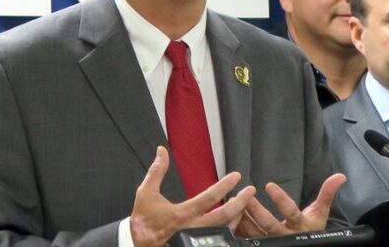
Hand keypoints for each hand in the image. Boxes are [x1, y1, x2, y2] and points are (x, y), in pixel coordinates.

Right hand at [130, 146, 255, 246]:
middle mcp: (191, 228)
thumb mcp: (146, 192)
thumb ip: (157, 171)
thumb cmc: (143, 219)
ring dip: (237, 216)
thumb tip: (161, 151)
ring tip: (245, 204)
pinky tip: (234, 219)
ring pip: (224, 230)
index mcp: (181, 214)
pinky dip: (228, 228)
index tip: (236, 176)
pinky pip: (217, 237)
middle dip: (241, 204)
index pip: (209, 199)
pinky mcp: (196, 243)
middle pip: (223, 218)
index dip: (224, 186)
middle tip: (250, 191)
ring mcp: (195, 238)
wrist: (138, 243)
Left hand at [236, 173, 345, 236]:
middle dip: (256, 210)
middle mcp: (285, 235)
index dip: (280, 199)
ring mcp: (273, 241)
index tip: (269, 185)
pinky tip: (230, 216)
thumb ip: (327, 193)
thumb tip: (340, 177)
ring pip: (256, 232)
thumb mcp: (320, 212)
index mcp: (300, 225)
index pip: (290, 212)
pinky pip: (248, 237)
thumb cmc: (311, 227)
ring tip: (234, 203)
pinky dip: (239, 227)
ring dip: (244, 218)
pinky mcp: (262, 244)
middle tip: (246, 196)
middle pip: (269, 224)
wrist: (306, 244)